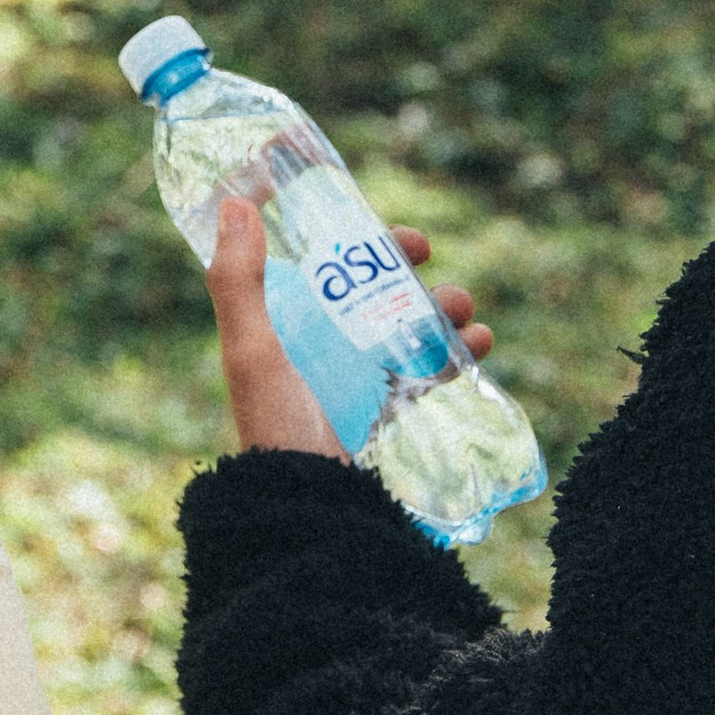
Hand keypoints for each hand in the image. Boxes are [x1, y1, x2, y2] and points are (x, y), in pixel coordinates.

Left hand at [205, 200, 492, 456]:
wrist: (312, 510)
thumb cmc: (278, 429)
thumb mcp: (253, 352)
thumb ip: (238, 282)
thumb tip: (235, 204)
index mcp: (284, 326)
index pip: (313, 263)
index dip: (343, 232)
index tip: (364, 209)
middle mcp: (320, 347)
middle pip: (369, 285)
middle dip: (401, 260)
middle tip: (422, 250)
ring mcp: (358, 378)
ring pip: (407, 322)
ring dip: (441, 302)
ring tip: (462, 308)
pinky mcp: (390, 410)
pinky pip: (431, 369)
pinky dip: (460, 350)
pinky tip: (479, 343)